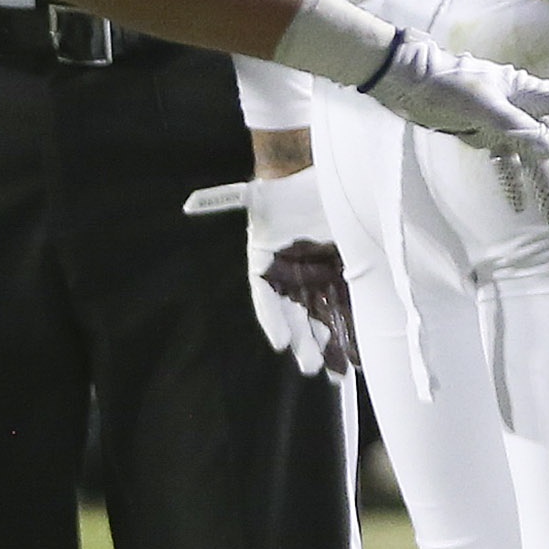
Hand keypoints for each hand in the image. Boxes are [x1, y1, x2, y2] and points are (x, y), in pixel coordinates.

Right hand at [183, 171, 357, 378]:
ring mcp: (317, 278)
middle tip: (314, 368)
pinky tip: (357, 348)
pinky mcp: (342, 274)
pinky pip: (345, 303)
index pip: (267, 299)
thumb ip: (225, 200)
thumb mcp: (255, 196)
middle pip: (298, 315)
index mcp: (266, 266)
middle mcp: (290, 277)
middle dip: (307, 344)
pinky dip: (350, 325)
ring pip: (324, 316)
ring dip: (332, 345)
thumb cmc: (281, 189)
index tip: (283, 344)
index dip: (275, 321)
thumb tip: (191, 204)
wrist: (311, 175)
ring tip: (340, 374)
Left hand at [357, 29, 548, 220]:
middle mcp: (525, 108)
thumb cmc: (445, 84)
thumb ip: (516, 127)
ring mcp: (507, 123)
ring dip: (547, 188)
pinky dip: (513, 183)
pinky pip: (507, 164)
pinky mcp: (486, 135)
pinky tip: (517, 207)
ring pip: (535, 159)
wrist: (408, 82)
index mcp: (530, 93)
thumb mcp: (479, 104)